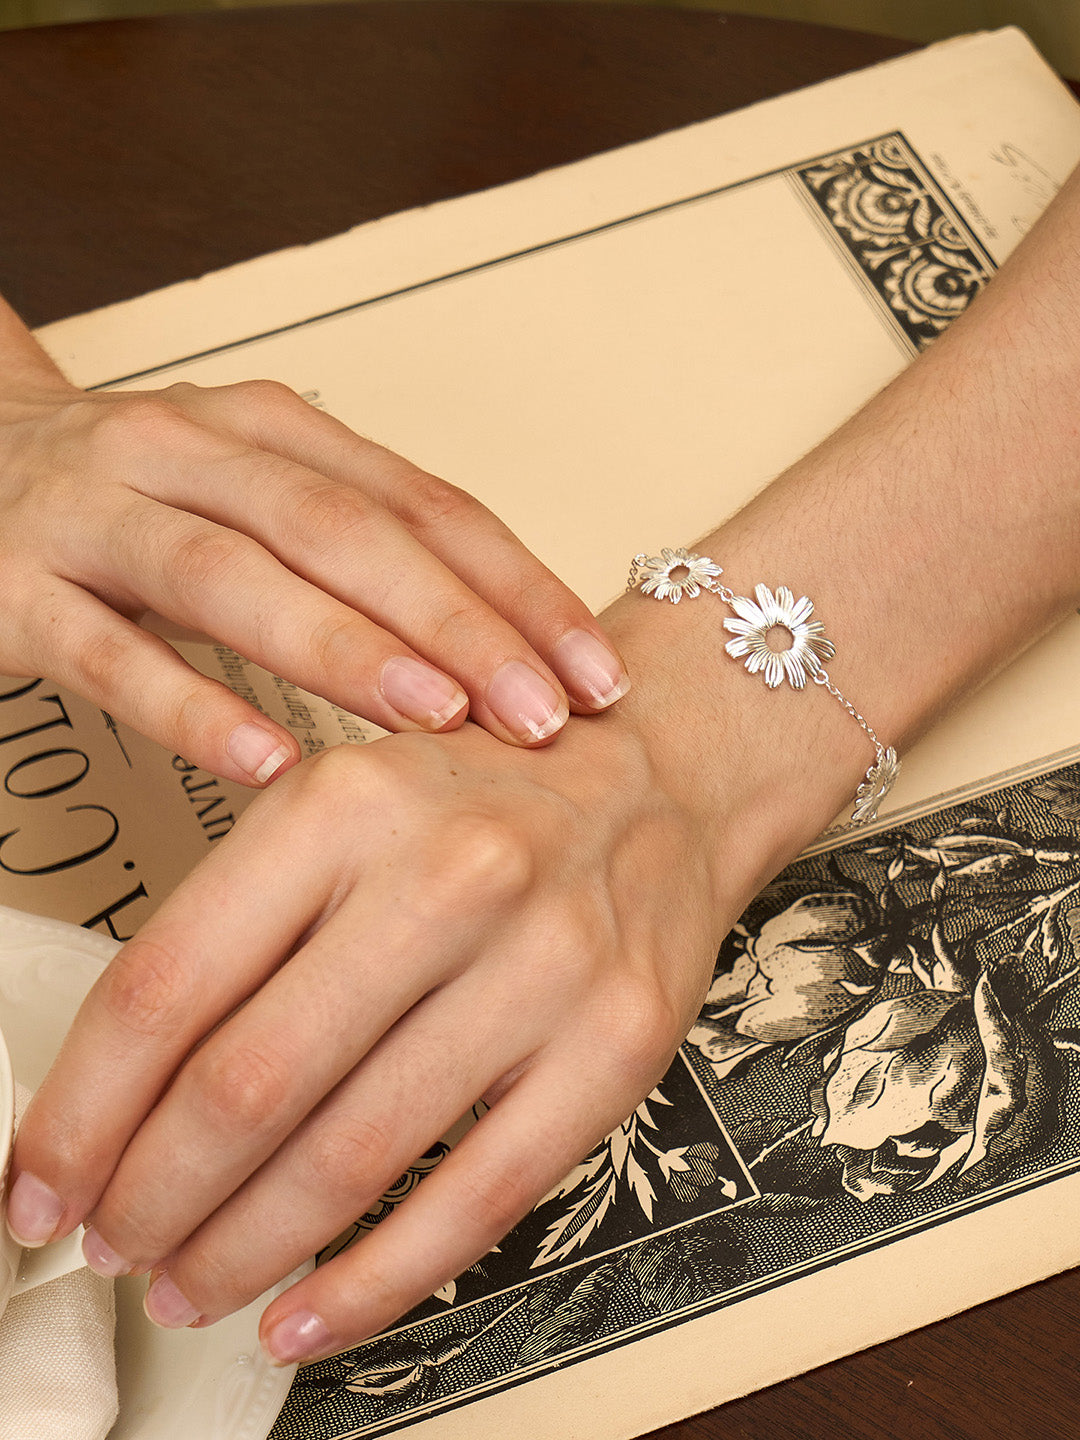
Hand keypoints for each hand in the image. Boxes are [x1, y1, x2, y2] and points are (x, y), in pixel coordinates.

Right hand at [0, 364, 627, 783]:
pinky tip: (270, 763)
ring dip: (345, 650)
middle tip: (543, 714)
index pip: (423, 505)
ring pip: (235, 578)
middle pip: (345, 533)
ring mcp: (96, 515)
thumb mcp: (258, 494)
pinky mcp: (14, 590)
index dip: (518, 588)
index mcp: (272, 431)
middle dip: (456, 624)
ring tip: (436, 724)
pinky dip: (194, 706)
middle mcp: (189, 453)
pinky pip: (111, 653)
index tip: (595, 674)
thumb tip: (509, 649)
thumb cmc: (137, 497)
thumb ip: (364, 554)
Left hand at [8, 710, 741, 1362]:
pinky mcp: (614, 1047)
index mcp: (343, 804)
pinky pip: (474, 1201)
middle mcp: (445, 877)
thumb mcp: (344, 806)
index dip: (82, 1112)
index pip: (168, 985)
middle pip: (247, 1085)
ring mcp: (541, 966)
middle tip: (116, 1246)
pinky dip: (373, 1282)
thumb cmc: (487, 798)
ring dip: (242, 1250)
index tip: (43, 1184)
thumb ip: (239, 925)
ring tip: (193, 1280)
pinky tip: (310, 1312)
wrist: (663, 776)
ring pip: (350, 1157)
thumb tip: (124, 1092)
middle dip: (152, 1199)